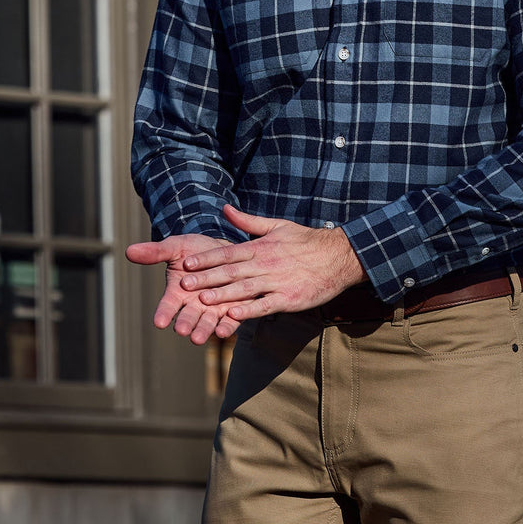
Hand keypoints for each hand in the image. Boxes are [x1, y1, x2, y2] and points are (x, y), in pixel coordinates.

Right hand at [126, 233, 248, 344]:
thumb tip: (129, 251)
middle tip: (182, 330)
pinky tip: (224, 331)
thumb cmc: (196, 250)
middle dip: (185, 323)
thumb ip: (156, 252)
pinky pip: (230, 320)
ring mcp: (213, 308)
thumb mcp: (176, 247)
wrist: (225, 249)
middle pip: (188, 317)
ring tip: (198, 338)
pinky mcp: (233, 309)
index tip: (159, 321)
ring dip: (203, 330)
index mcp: (178, 293)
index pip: (168, 305)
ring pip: (207, 322)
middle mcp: (194, 304)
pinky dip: (227, 327)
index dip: (164, 313)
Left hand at [180, 205, 367, 318]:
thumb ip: (248, 221)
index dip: (207, 258)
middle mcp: (266, 264)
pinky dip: (249, 310)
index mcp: (261, 247)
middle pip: (231, 272)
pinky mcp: (288, 298)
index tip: (187, 264)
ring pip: (245, 289)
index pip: (228, 252)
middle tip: (184, 285)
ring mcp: (277, 282)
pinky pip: (265, 305)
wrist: (338, 256)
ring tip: (202, 301)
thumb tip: (224, 208)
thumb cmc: (306, 241)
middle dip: (206, 278)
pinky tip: (234, 315)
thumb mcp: (277, 226)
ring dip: (223, 295)